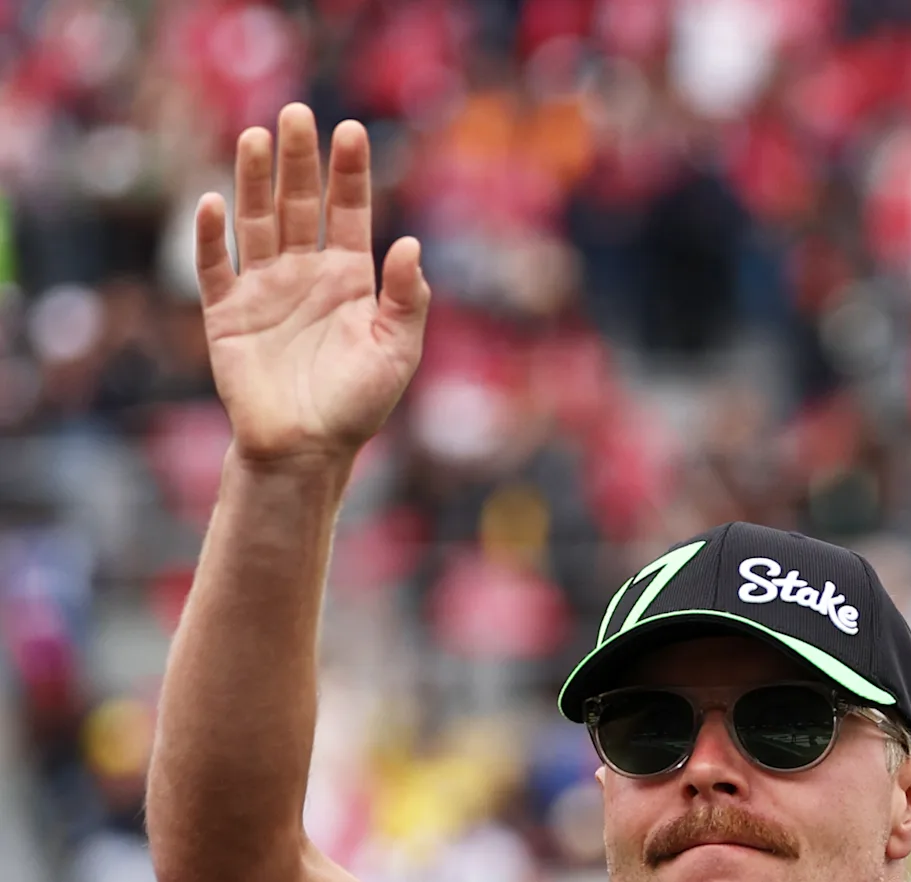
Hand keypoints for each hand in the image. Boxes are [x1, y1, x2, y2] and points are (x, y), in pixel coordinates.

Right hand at [194, 104, 429, 474]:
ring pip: (257, 222)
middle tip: (297, 114)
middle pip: (300, 204)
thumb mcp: (397, 351)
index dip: (350, 173)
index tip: (352, 130)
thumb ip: (406, 298)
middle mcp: (306, 273)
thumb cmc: (358, 404)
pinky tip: (212, 203)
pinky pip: (215, 267)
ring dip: (255, 181)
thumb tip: (410, 244)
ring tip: (256, 137)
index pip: (349, 212)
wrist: (306, 448)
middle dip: (299, 160)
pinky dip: (211, 237)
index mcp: (351, 279)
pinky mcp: (226, 312)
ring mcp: (263, 288)